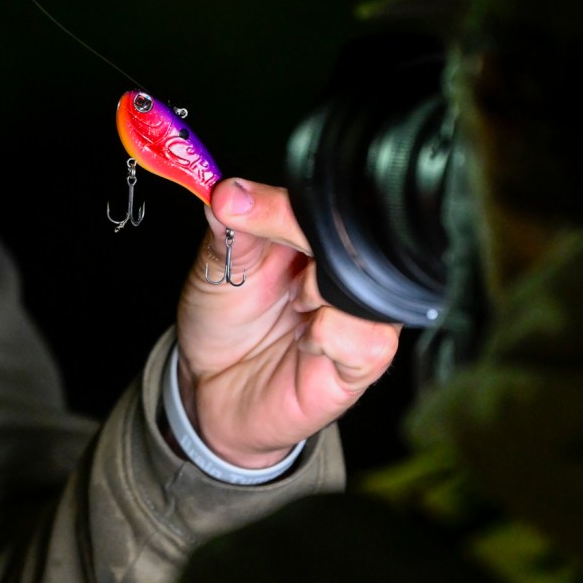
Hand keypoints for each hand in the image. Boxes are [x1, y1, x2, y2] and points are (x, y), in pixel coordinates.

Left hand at [175, 177, 400, 468]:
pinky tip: (306, 343)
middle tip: (261, 265)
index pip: (326, 206)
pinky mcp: (368, 359)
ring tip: (293, 306)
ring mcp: (366, 314)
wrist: (214, 389)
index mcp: (323, 237)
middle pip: (354, 238)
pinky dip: (328, 337)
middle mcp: (353, 270)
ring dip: (318, 292)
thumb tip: (231, 192)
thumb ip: (232, 229)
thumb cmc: (226, 323)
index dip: (284, 206)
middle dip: (299, 244)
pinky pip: (367, 338)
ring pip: (365, 284)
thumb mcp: (218, 268)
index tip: (236, 204)